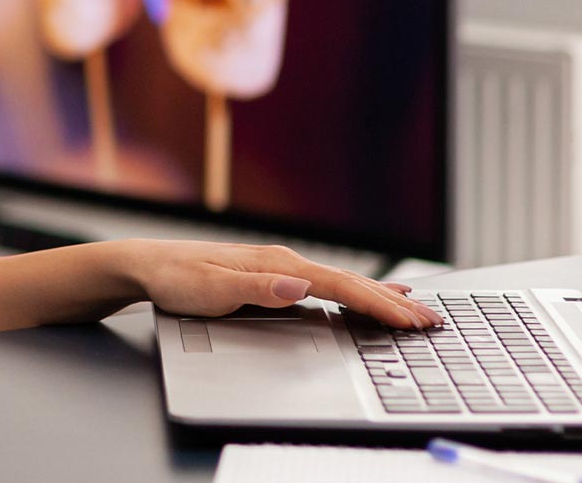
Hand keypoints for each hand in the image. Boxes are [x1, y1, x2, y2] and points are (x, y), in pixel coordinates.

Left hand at [116, 240, 443, 329]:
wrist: (149, 265)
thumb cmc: (177, 279)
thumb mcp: (213, 289)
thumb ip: (259, 288)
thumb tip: (301, 285)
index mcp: (277, 264)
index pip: (340, 286)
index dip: (378, 304)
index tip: (409, 318)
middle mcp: (285, 261)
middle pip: (350, 282)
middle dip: (393, 302)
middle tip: (432, 320)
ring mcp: (282, 266)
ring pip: (343, 282)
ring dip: (381, 296)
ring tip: (416, 307)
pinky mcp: (275, 275)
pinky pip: (329, 284)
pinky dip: (357, 290)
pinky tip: (371, 292)